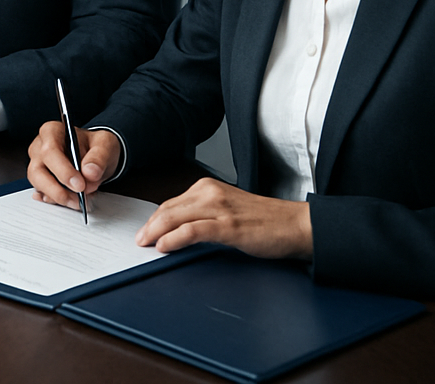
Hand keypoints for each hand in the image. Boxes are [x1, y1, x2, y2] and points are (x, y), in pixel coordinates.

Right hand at [27, 121, 120, 207]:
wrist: (95, 155)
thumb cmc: (95, 145)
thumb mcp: (104, 145)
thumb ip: (99, 157)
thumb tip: (89, 172)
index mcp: (52, 132)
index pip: (50, 151)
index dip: (63, 170)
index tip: (80, 185)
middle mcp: (39, 147)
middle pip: (38, 170)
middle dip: (57, 189)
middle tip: (78, 198)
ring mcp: (37, 163)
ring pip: (37, 183)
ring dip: (57, 196)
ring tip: (77, 201)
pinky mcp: (40, 179)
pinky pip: (41, 192)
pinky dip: (54, 200)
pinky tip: (67, 201)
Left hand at [135, 178, 312, 259]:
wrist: (295, 225)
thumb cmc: (264, 221)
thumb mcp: (227, 211)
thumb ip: (204, 216)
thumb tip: (177, 230)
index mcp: (207, 188)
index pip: (170, 203)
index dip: (154, 219)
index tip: (144, 231)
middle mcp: (210, 193)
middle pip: (168, 209)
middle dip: (149, 226)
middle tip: (139, 240)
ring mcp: (219, 209)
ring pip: (175, 217)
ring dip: (155, 231)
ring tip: (145, 244)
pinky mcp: (228, 226)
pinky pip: (193, 230)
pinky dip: (174, 238)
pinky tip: (163, 246)